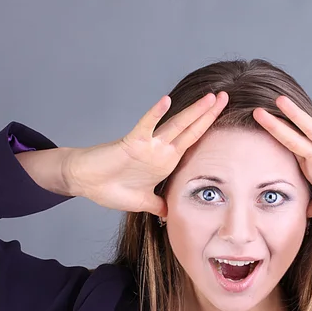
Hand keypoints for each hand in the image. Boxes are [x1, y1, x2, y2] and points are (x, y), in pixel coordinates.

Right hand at [62, 91, 228, 216]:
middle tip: (225, 96)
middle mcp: (160, 151)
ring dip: (192, 112)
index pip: (191, 142)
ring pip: (174, 125)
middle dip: (207, 114)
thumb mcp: (142, 202)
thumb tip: (169, 213)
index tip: (222, 118)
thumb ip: (158, 204)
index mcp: (165, 162)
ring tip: (209, 97)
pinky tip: (166, 101)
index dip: (207, 130)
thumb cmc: (111, 189)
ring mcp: (148, 145)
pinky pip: (145, 126)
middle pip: (189, 129)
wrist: (86, 183)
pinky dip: (155, 114)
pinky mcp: (131, 143)